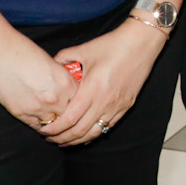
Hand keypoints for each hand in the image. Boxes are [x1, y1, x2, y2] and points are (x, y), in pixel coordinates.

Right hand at [0, 35, 78, 132]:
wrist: (1, 54)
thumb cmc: (25, 52)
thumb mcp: (52, 64)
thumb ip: (61, 79)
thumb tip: (65, 89)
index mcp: (66, 83)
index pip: (80, 101)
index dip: (77, 103)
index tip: (74, 104)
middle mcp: (55, 98)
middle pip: (68, 115)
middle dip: (66, 114)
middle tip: (63, 114)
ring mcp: (39, 108)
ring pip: (53, 124)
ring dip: (53, 123)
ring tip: (53, 122)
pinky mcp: (22, 114)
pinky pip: (36, 126)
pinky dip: (39, 125)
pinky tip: (39, 121)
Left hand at [46, 19, 164, 145]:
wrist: (142, 42)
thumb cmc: (113, 44)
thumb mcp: (85, 49)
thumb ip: (64, 57)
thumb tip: (51, 64)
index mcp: (92, 89)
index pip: (69, 119)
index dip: (54, 129)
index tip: (43, 130)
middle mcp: (105, 102)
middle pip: (79, 131)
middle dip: (61, 138)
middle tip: (49, 138)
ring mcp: (117, 106)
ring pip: (94, 133)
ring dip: (76, 140)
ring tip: (63, 141)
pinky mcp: (126, 106)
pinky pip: (107, 127)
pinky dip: (93, 134)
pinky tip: (84, 136)